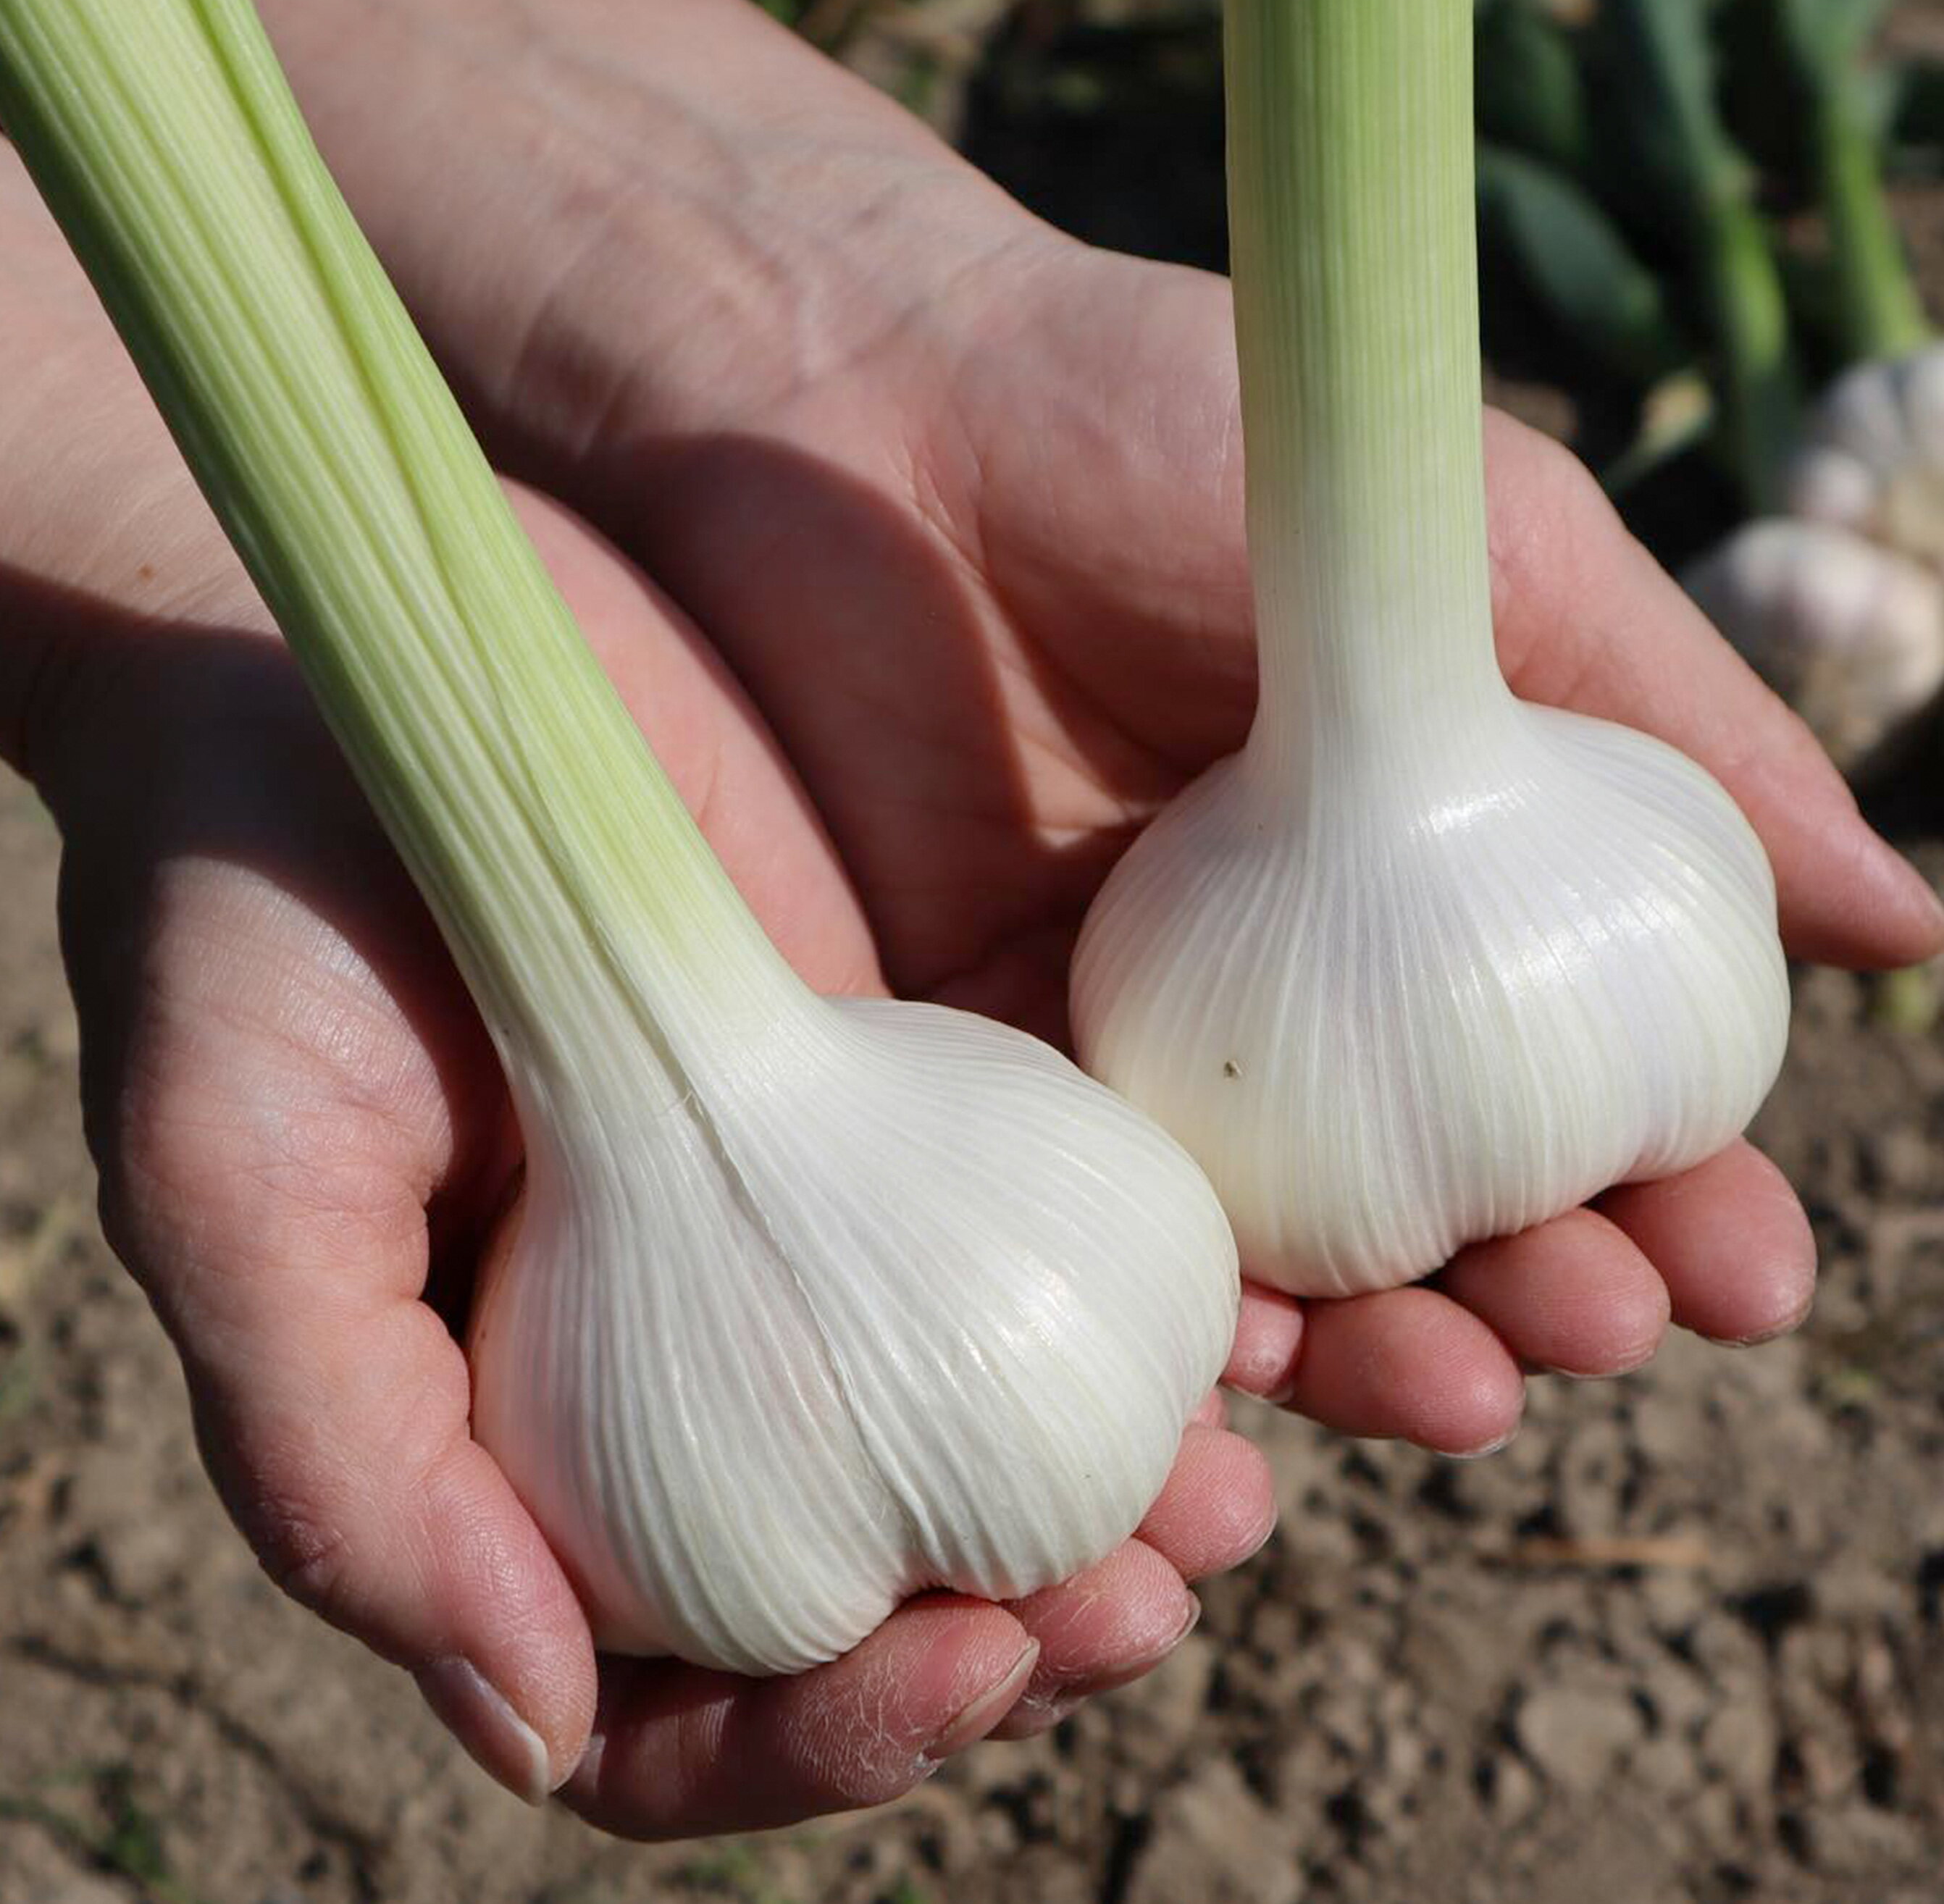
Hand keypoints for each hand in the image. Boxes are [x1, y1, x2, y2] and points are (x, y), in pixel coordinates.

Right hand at [28, 472, 1272, 1837]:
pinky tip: (1273, 1290)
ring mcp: (859, 1204)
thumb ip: (349, 1457)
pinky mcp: (958, 1047)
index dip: (834, 1732)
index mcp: (558, 1430)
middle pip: (915, 1574)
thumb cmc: (257, 899)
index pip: (708, 1685)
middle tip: (1151, 1589)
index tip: (957, 1668)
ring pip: (1041, 1415)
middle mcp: (730, 1346)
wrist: (377, 639)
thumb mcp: (242, 1174)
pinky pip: (1099, 1204)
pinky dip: (1194, 1277)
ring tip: (1252, 1465)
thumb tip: (534, 1730)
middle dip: (1044, 1620)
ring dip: (1162, 1473)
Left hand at [554, 238, 1943, 1464]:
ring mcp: (1119, 1054)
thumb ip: (1674, 734)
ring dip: (1367, 1360)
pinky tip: (1225, 1407)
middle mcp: (1279, 1000)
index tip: (1739, 1274)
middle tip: (1587, 1329)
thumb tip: (1901, 930)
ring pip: (1264, 1277)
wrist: (844, 409)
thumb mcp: (1464, 556)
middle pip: (1432, 1221)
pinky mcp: (964, 1077)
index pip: (1570, 1099)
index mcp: (1410, 894)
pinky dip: (1156, 1354)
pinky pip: (1077, 1260)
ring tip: (1446, 1390)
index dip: (1672, 1198)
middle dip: (1531, 1302)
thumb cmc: (1166, 432)